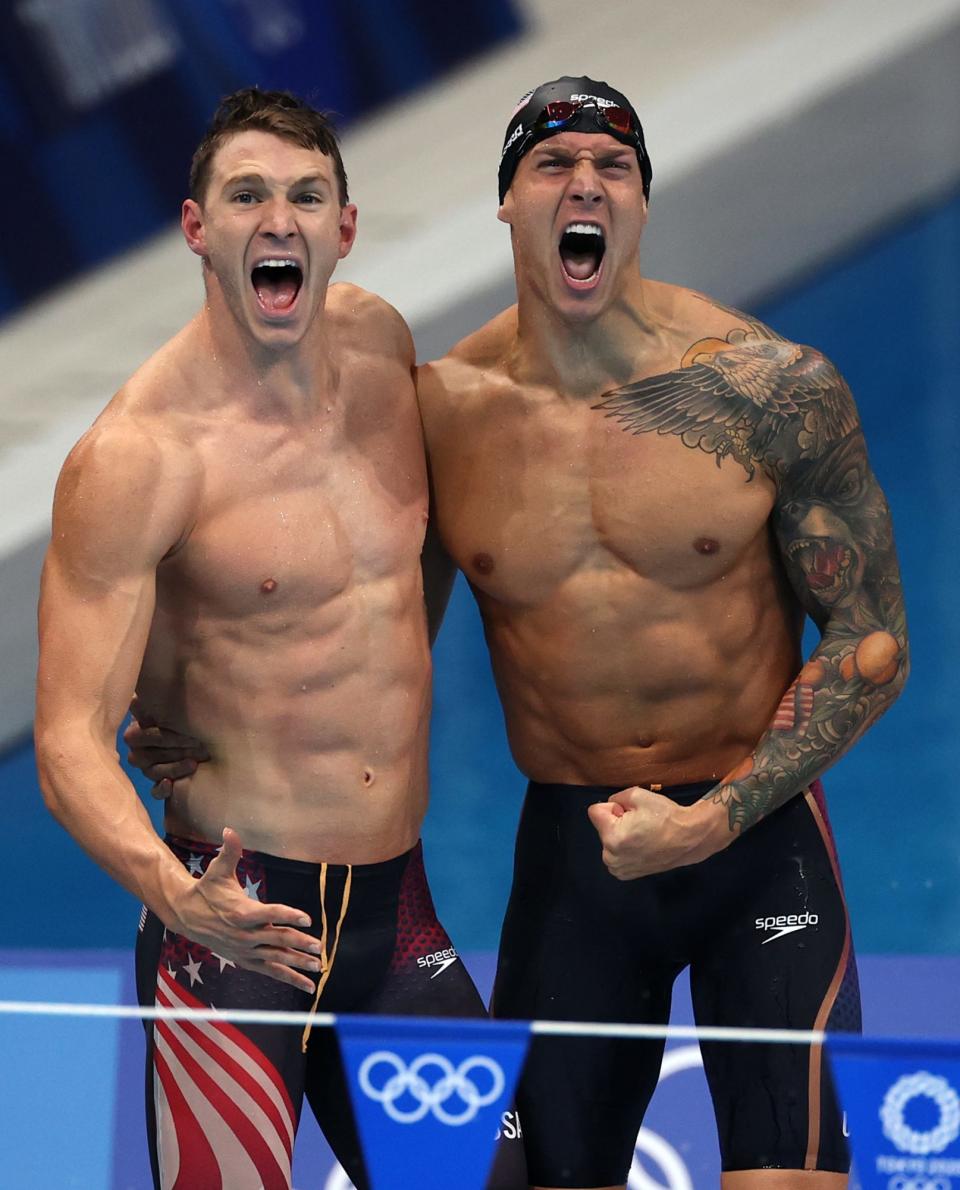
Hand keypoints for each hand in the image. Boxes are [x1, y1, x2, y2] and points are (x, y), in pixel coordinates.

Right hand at [124, 698, 209, 798]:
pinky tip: (170, 784)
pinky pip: (154, 791)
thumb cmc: (194, 718)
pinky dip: (161, 789)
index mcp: (139, 727)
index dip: (164, 734)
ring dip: (174, 767)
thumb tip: (142, 698)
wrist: (211, 739)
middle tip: (199, 745)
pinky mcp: (159, 786)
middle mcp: (139, 748)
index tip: (188, 731)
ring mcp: (147, 768)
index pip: (142, 734)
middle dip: (175, 749)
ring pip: (152, 771)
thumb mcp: (180, 708)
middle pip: (147, 753)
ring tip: (194, 763)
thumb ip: (163, 703)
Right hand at [171, 827, 321, 992]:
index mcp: (240, 912)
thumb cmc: (207, 890)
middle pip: (275, 940)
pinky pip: (270, 971)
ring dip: (297, 965)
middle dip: (298, 944)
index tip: (307, 918)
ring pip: (275, 960)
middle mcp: (244, 935)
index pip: (269, 914)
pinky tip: (306, 986)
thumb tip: (229, 830)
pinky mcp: (245, 960)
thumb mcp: (217, 870)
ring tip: (318, 969)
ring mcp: (245, 950)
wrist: (186, 916)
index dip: (288, 915)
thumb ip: (229, 851)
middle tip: (319, 947)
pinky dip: (288, 978)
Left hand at [587, 786, 727, 879]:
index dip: (613, 807)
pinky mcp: (625, 874)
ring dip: (620, 835)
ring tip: (642, 834)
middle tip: (639, 823)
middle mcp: (611, 856)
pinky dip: (625, 848)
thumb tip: (610, 807)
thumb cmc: (666, 816)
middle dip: (615, 822)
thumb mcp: (638, 794)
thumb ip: (615, 797)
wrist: (689, 839)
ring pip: (608, 840)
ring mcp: (618, 868)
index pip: (595, 811)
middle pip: (602, 827)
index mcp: (612, 837)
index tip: (629, 811)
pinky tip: (642, 845)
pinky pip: (615, 854)